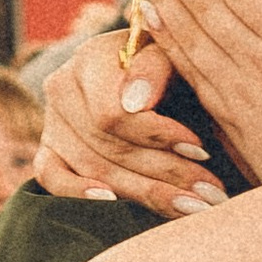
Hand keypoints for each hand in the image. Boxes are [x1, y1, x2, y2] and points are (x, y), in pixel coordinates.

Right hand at [33, 33, 228, 209]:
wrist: (148, 78)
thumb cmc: (169, 66)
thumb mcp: (172, 54)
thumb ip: (156, 68)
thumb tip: (136, 103)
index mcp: (91, 57)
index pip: (114, 113)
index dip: (158, 136)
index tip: (202, 150)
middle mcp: (63, 88)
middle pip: (110, 146)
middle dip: (167, 173)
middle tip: (212, 195)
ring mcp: (52, 123)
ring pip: (93, 168)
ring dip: (147, 193)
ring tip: (195, 207)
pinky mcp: (48, 152)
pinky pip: (51, 178)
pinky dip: (78, 192)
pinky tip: (112, 202)